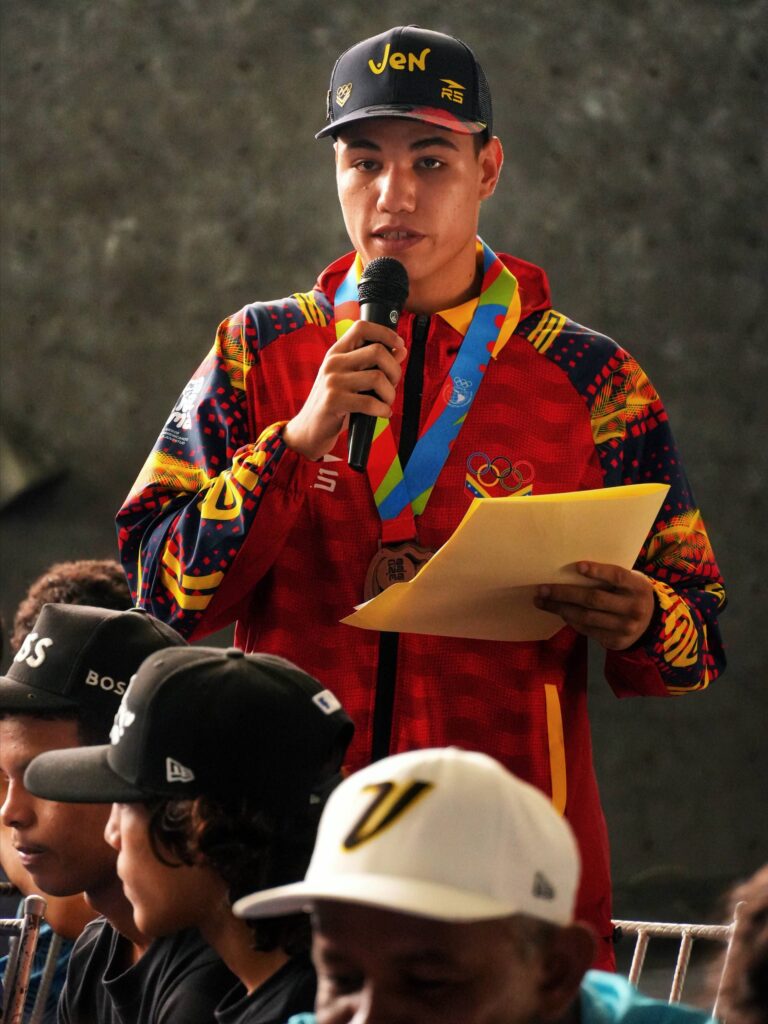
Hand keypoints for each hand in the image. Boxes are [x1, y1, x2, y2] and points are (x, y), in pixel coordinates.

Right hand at [282, 320, 405, 461]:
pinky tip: (383, 413)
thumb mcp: (353, 380)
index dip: (385, 332)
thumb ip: (374, 365)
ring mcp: (333, 381)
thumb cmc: (334, 404)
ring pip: (377, 377)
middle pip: (377, 351)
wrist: (309, 430)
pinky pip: (370, 402)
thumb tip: (400, 350)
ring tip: (386, 402)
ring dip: (390, 393)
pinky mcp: (334, 401)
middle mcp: (333, 362)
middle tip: (393, 384)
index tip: (399, 344)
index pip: (362, 327)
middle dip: (394, 370)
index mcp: (337, 353)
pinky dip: (383, 409)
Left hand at [534, 561, 655, 650]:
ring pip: (587, 617)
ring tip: (542, 602)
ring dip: (560, 609)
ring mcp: (625, 627)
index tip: (578, 566)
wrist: (653, 623)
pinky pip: (587, 630)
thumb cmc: (631, 593)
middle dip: (564, 593)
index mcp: (638, 586)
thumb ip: (610, 578)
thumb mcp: (630, 581)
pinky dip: (571, 620)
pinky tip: (559, 612)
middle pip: (594, 599)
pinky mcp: (616, 641)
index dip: (598, 571)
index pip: (617, 576)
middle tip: (542, 589)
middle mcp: (633, 608)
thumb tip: (572, 571)